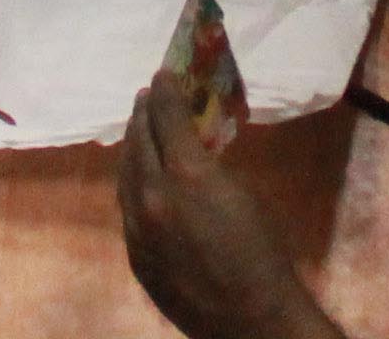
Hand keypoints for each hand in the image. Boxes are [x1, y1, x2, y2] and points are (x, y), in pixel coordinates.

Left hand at [120, 77, 335, 338]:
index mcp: (187, 176)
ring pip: (125, 176)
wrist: (250, 317)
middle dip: (143, 115)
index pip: (166, 118)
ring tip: (138, 130)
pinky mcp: (135, 257)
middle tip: (147, 96)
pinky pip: (127, 210)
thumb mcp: (244, 193)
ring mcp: (139, 230)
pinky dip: (132, 185)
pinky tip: (139, 179)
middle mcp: (153, 197)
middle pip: (139, 143)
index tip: (163, 74)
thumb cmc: (263, 251)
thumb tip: (192, 145)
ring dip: (132, 148)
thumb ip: (209, 165)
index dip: (164, 92)